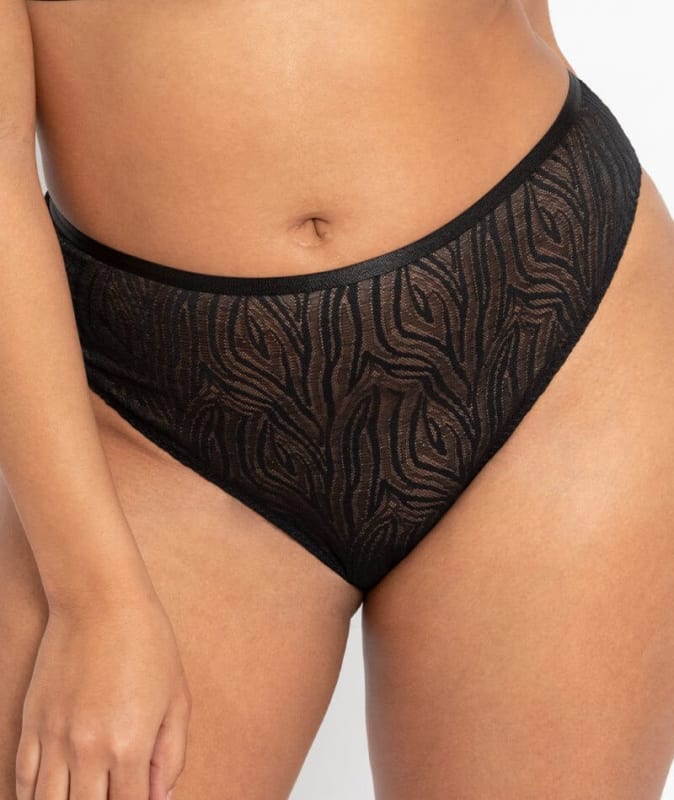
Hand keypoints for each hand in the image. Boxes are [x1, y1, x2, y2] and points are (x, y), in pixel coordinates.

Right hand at [14, 591, 191, 799]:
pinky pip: (23, 781)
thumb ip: (172, 754)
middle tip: (113, 793)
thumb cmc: (148, 644)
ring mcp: (54, 739)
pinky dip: (33, 799)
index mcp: (130, 746)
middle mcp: (89, 750)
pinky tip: (50, 798)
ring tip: (84, 797)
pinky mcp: (32, 723)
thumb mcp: (177, 698)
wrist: (100, 602)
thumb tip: (161, 797)